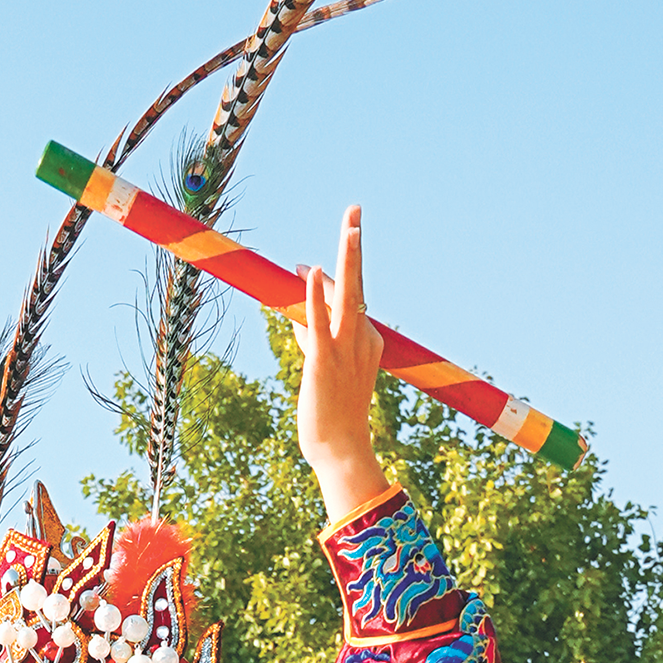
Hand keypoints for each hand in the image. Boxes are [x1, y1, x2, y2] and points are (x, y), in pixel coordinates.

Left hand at [297, 205, 385, 521]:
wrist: (339, 452)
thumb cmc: (330, 418)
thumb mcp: (319, 371)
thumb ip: (310, 338)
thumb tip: (294, 312)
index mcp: (368, 342)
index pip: (347, 300)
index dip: (325, 281)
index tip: (307, 268)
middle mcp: (362, 340)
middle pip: (358, 283)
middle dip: (355, 246)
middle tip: (355, 210)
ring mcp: (346, 350)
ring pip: (348, 295)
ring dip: (349, 257)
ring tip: (352, 224)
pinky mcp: (324, 363)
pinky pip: (320, 323)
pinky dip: (315, 297)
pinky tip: (313, 271)